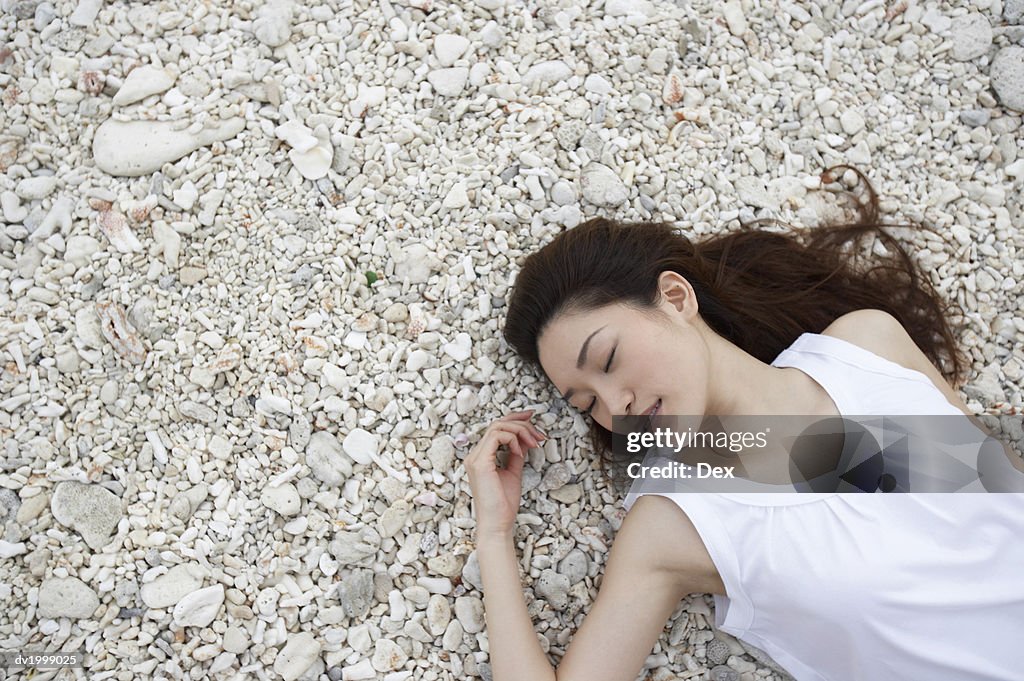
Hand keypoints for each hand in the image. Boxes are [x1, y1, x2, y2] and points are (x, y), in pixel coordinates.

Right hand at [464, 410, 547, 537]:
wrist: (498, 524)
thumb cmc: (504, 504)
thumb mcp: (513, 472)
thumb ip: (516, 455)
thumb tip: (524, 440)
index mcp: (481, 457)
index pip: (496, 428)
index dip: (514, 418)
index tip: (532, 417)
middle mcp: (475, 455)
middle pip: (497, 423)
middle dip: (522, 423)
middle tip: (539, 434)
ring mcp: (475, 458)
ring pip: (497, 426)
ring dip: (520, 430)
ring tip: (534, 443)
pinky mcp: (480, 462)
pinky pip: (496, 436)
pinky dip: (512, 439)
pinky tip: (521, 452)